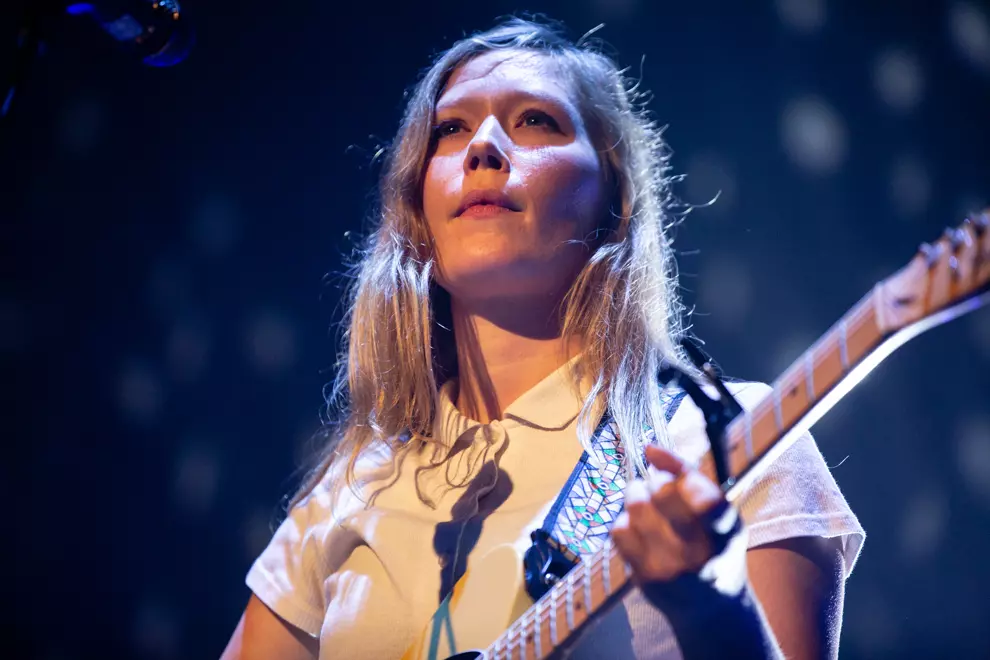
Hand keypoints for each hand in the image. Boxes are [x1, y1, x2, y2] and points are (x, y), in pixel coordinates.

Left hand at [611, 445, 744, 588]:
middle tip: (656, 487)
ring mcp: (670, 567)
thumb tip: (649, 448)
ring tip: (643, 500)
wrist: (711, 608)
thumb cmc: (714, 547)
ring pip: (637, 506)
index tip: (665, 466)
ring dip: (636, 494)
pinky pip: (620, 530)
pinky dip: (625, 521)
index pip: (702, 496)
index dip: (678, 472)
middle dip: (655, 481)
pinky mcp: (645, 577)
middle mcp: (700, 551)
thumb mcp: (719, 512)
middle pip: (662, 493)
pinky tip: (637, 528)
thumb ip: (688, 474)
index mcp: (725, 530)